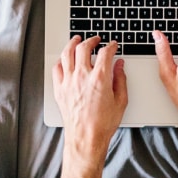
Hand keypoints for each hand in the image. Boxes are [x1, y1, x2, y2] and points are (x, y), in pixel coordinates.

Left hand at [52, 36, 127, 167]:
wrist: (86, 138)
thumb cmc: (103, 124)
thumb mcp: (121, 101)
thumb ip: (120, 79)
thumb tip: (120, 66)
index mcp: (100, 78)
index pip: (105, 52)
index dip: (111, 46)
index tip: (113, 45)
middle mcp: (82, 76)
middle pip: (83, 48)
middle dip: (91, 40)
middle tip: (95, 39)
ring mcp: (68, 82)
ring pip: (67, 54)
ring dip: (72, 44)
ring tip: (77, 40)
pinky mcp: (59, 89)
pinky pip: (57, 68)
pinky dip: (61, 60)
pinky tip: (65, 59)